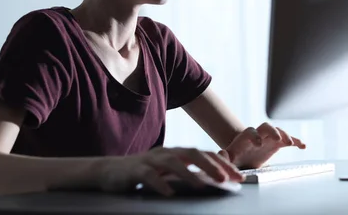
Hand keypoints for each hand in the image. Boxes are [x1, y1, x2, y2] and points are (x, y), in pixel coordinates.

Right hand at [95, 146, 244, 195]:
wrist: (109, 171)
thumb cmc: (143, 173)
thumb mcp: (168, 172)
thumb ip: (188, 173)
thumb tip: (215, 179)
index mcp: (176, 153)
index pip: (204, 154)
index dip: (222, 164)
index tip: (238, 177)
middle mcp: (166, 153)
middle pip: (192, 153)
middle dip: (210, 165)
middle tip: (225, 179)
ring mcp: (150, 160)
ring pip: (172, 163)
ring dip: (189, 174)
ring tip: (202, 186)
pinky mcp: (135, 170)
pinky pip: (149, 175)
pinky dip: (160, 184)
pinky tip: (169, 193)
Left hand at [219, 123, 305, 169]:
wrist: (244, 155)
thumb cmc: (236, 157)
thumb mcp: (230, 157)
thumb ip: (225, 156)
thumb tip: (220, 154)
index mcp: (246, 138)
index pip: (250, 131)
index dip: (255, 136)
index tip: (259, 144)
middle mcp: (259, 134)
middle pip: (266, 126)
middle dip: (272, 131)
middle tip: (277, 139)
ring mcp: (269, 138)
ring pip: (278, 131)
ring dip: (285, 135)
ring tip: (291, 143)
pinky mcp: (278, 143)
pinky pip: (288, 140)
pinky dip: (296, 141)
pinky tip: (303, 146)